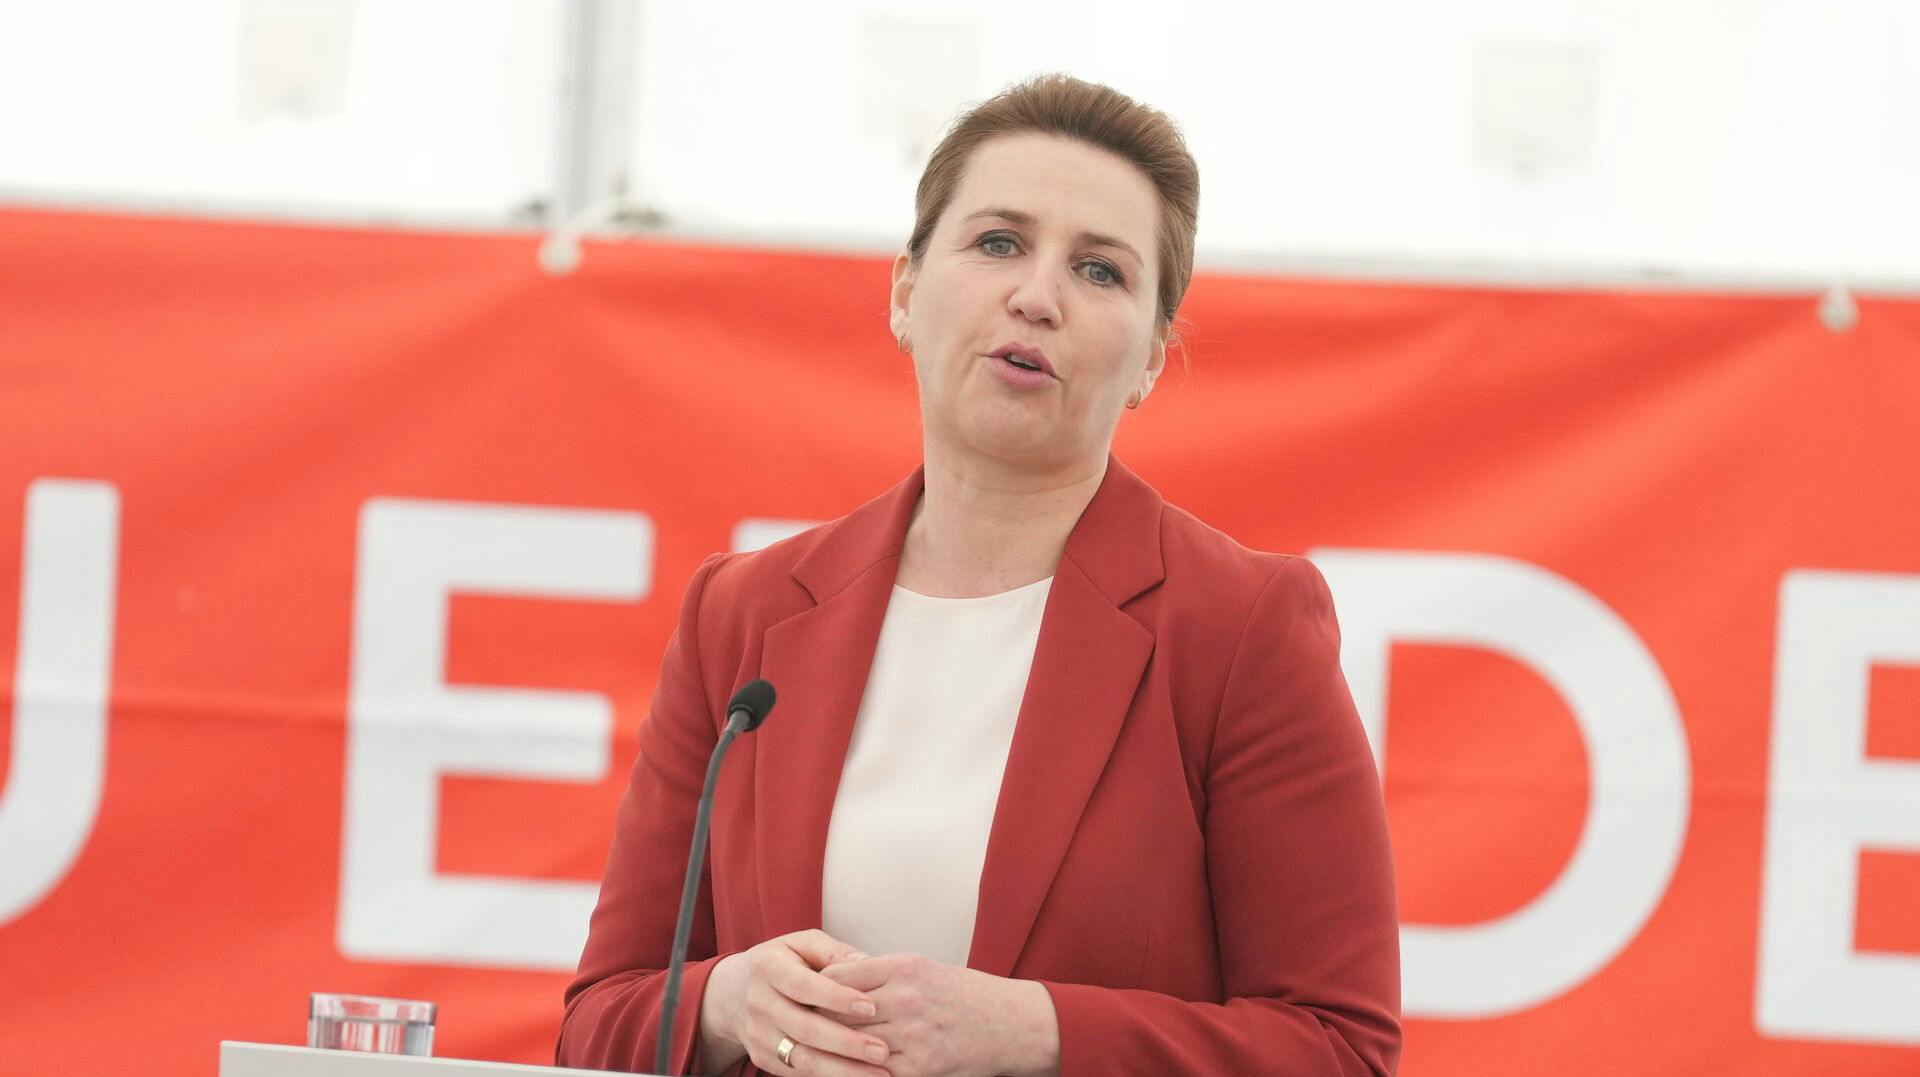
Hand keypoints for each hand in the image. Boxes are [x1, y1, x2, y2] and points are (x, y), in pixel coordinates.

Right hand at [699, 929, 893, 1076]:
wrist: (731, 993)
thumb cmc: (779, 963)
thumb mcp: (801, 943)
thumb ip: (834, 952)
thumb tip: (868, 962)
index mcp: (768, 967)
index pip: (804, 986)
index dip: (837, 998)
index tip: (871, 1007)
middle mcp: (759, 1002)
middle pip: (804, 1028)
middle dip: (846, 1043)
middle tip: (881, 1051)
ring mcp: (758, 1034)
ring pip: (802, 1058)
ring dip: (842, 1070)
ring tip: (878, 1074)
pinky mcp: (762, 1058)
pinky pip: (798, 1073)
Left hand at [818, 954, 1059, 1076]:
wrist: (1010, 1024)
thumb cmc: (964, 994)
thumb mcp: (923, 968)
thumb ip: (879, 973)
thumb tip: (835, 978)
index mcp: (904, 967)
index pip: (839, 977)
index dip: (815, 988)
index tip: (800, 994)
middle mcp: (906, 999)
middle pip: (839, 1012)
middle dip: (815, 1020)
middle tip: (791, 1023)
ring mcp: (912, 1036)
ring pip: (852, 1044)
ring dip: (829, 1049)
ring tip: (809, 1048)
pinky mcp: (919, 1068)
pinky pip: (874, 1071)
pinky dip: (855, 1071)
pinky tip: (841, 1069)